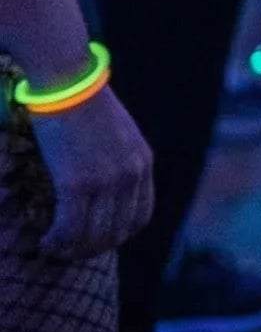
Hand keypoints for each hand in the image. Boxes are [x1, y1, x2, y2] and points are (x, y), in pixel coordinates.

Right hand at [30, 85, 153, 260]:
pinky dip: (56, 242)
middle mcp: (130, 174)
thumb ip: (120, 164)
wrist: (69, 82)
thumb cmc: (87, 107)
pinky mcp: (77, 183)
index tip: (97, 240)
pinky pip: (69, 229)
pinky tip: (45, 240)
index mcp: (143, 162)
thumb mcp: (120, 136)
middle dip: (92, 248)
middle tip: (69, 249)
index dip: (118, 235)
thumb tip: (107, 198)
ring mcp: (105, 180)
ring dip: (71, 249)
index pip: (141, 216)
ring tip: (54, 246)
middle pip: (116, 232)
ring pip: (92, 237)